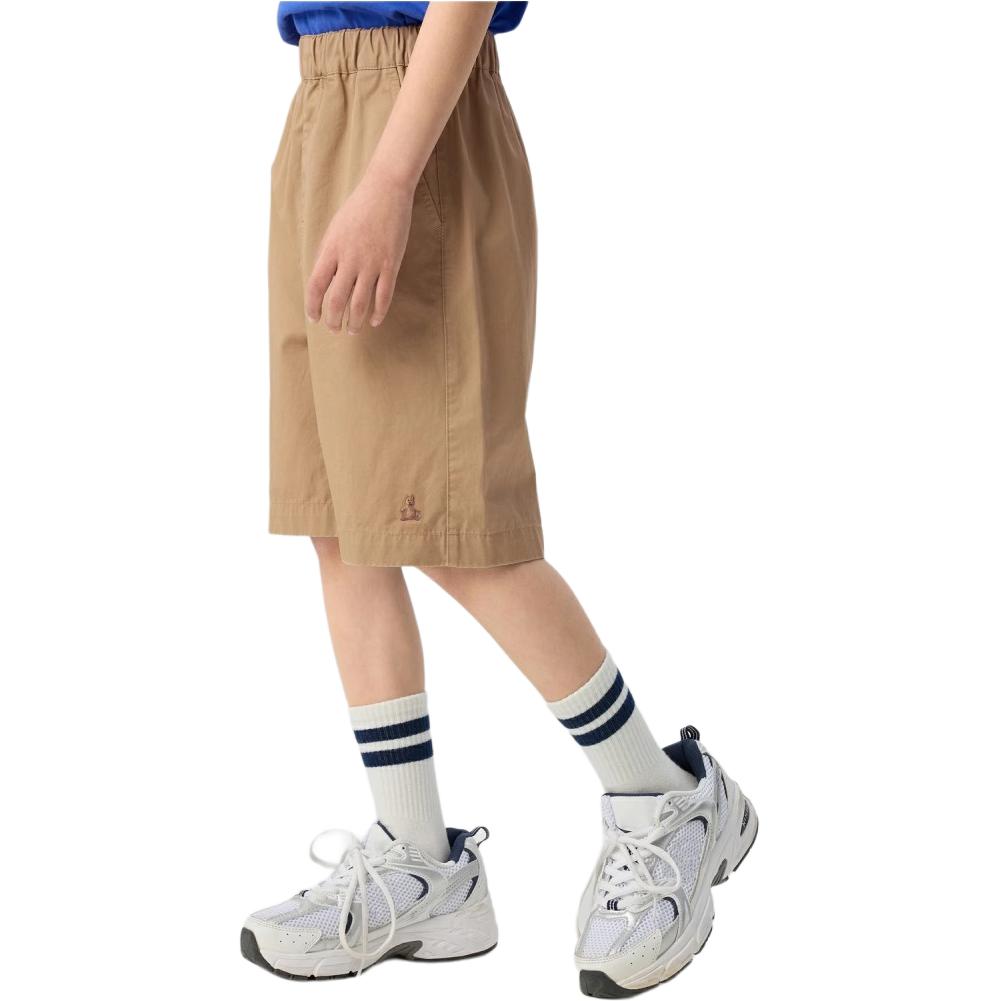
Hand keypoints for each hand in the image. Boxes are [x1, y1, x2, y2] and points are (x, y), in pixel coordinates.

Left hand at [305, 173, 413, 334]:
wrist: (386, 191)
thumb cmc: (358, 209)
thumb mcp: (334, 229)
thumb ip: (328, 255)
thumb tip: (324, 281)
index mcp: (331, 250)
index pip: (316, 286)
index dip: (312, 306)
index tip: (314, 318)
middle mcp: (349, 260)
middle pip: (337, 301)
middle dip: (333, 320)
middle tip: (334, 329)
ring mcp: (371, 264)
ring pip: (360, 304)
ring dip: (354, 322)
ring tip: (353, 330)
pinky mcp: (390, 265)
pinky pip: (383, 296)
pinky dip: (378, 313)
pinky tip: (374, 321)